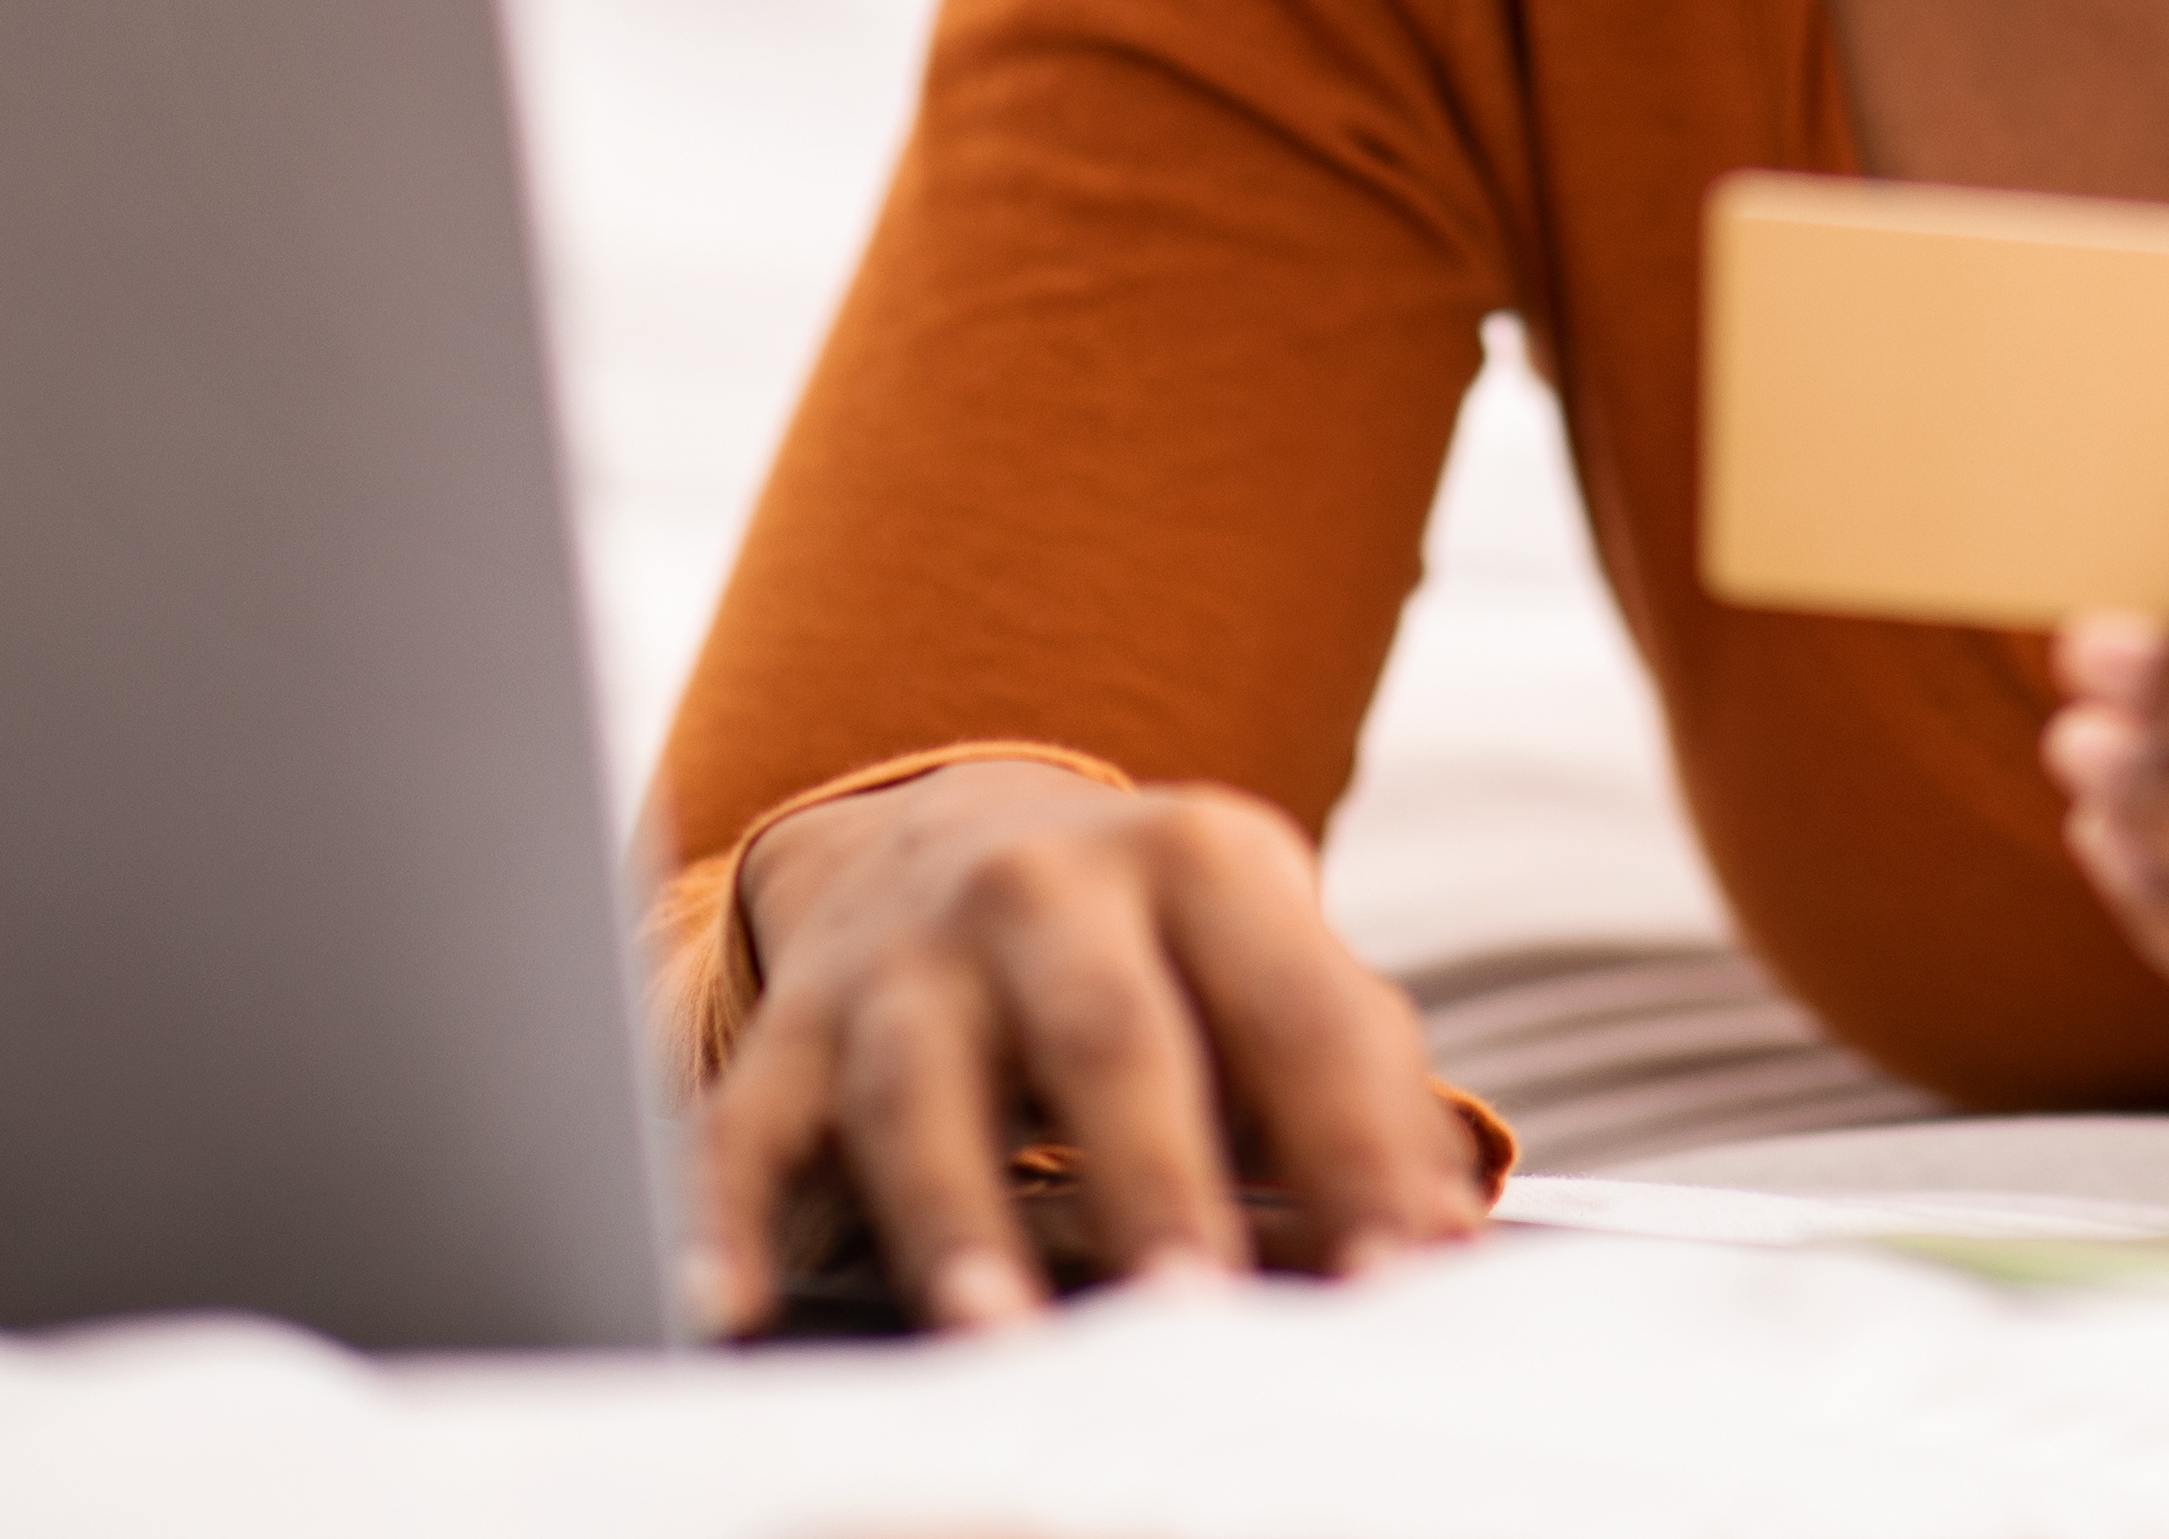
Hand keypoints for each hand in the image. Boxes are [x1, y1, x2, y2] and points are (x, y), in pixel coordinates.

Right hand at [691, 757, 1483, 1330]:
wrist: (944, 837)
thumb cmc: (1156, 955)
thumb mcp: (1266, 971)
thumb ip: (1358, 1092)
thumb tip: (1444, 1238)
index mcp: (1202, 860)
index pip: (1301, 1013)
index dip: (1360, 1148)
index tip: (1403, 1276)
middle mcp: (1043, 885)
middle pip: (1112, 1037)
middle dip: (1157, 1177)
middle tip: (1196, 1305)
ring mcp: (907, 956)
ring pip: (922, 1085)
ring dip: (957, 1215)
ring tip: (994, 1331)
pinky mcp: (792, 1030)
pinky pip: (748, 1129)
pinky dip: (724, 1218)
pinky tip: (730, 1302)